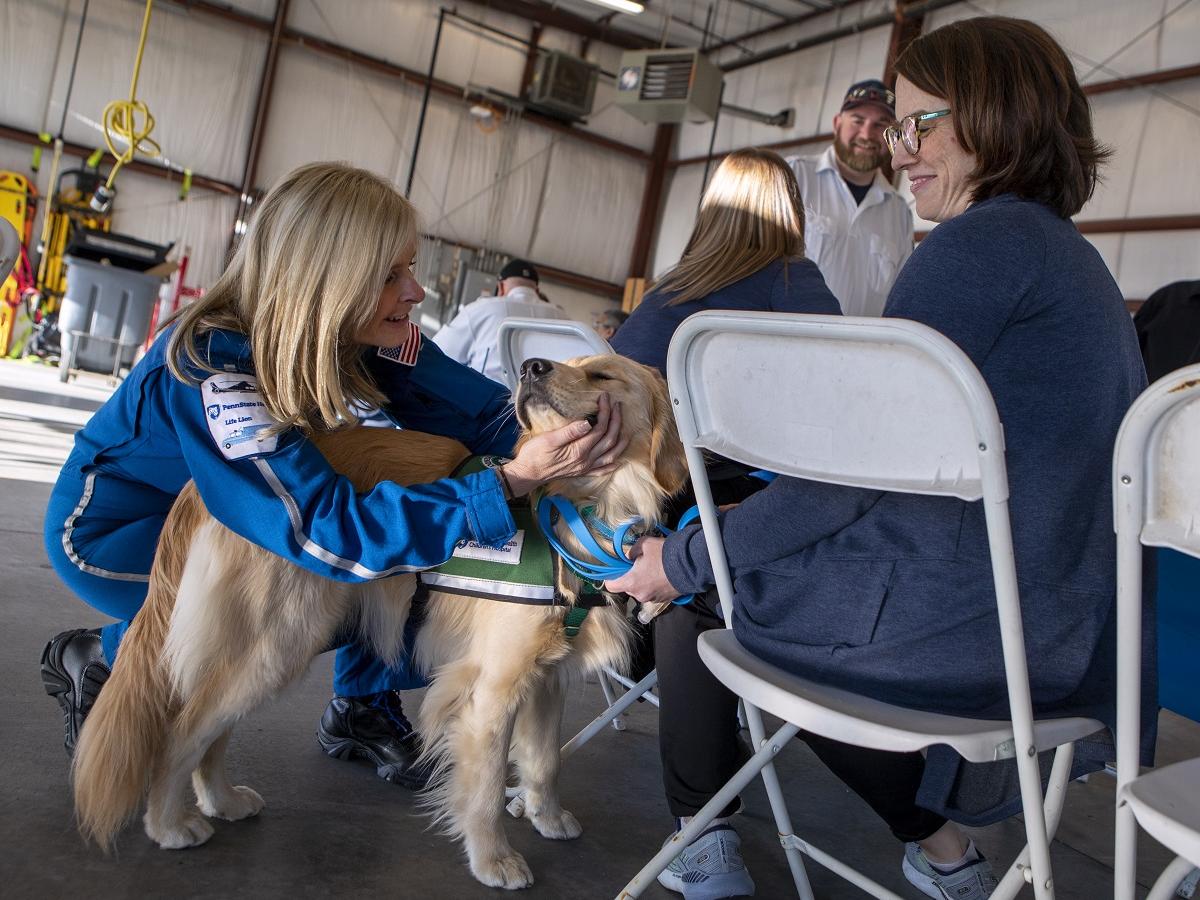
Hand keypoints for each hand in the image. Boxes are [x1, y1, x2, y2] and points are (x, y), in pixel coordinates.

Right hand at [502, 393, 626, 495]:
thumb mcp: (549, 439)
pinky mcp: (581, 472)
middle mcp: (586, 460)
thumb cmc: (535, 455)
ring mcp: (585, 467)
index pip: (599, 428)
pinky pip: (602, 470)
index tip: (605, 398)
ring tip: (626, 428)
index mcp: (579, 450)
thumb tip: (588, 422)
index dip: (605, 412)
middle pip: (609, 438)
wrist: (527, 474)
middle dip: (616, 420)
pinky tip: (618, 460)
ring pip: (611, 454)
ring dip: (621, 441)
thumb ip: (570, 432)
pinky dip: (613, 464)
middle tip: (617, 405)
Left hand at [604, 537, 681, 605]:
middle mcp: (640, 595)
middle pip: (627, 587)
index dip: (611, 577)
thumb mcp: (645, 544)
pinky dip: (654, 585)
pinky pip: (653, 593)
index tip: (616, 570)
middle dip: (631, 577)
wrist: (690, 565)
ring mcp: (652, 599)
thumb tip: (628, 556)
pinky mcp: (663, 600)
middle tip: (639, 565)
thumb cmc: (665, 554)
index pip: (611, 586)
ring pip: (641, 590)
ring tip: (654, 569)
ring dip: (643, 581)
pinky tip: (662, 575)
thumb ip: (632, 550)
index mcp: (631, 582)